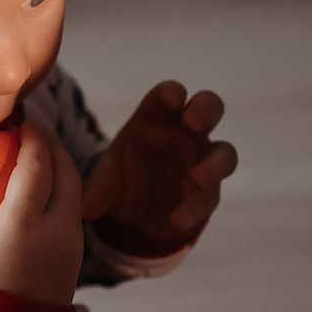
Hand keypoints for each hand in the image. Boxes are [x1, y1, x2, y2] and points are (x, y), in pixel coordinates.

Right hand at [0, 125, 84, 305]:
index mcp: (26, 223)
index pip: (39, 165)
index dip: (34, 138)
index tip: (22, 123)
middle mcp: (57, 229)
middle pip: (67, 172)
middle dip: (53, 147)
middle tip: (32, 136)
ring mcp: (72, 244)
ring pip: (76, 193)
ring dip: (61, 171)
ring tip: (37, 163)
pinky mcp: (76, 258)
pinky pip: (73, 214)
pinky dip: (62, 195)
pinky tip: (40, 199)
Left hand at [80, 81, 237, 244]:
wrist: (136, 215)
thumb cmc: (122, 177)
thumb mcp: (106, 180)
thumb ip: (100, 187)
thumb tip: (88, 207)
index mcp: (157, 118)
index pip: (168, 95)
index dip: (172, 93)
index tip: (171, 99)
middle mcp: (186, 134)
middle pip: (210, 108)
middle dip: (206, 110)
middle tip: (194, 122)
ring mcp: (201, 162)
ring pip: (224, 153)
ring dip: (214, 164)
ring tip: (197, 178)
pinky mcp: (207, 194)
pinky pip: (208, 198)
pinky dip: (194, 208)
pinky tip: (178, 219)